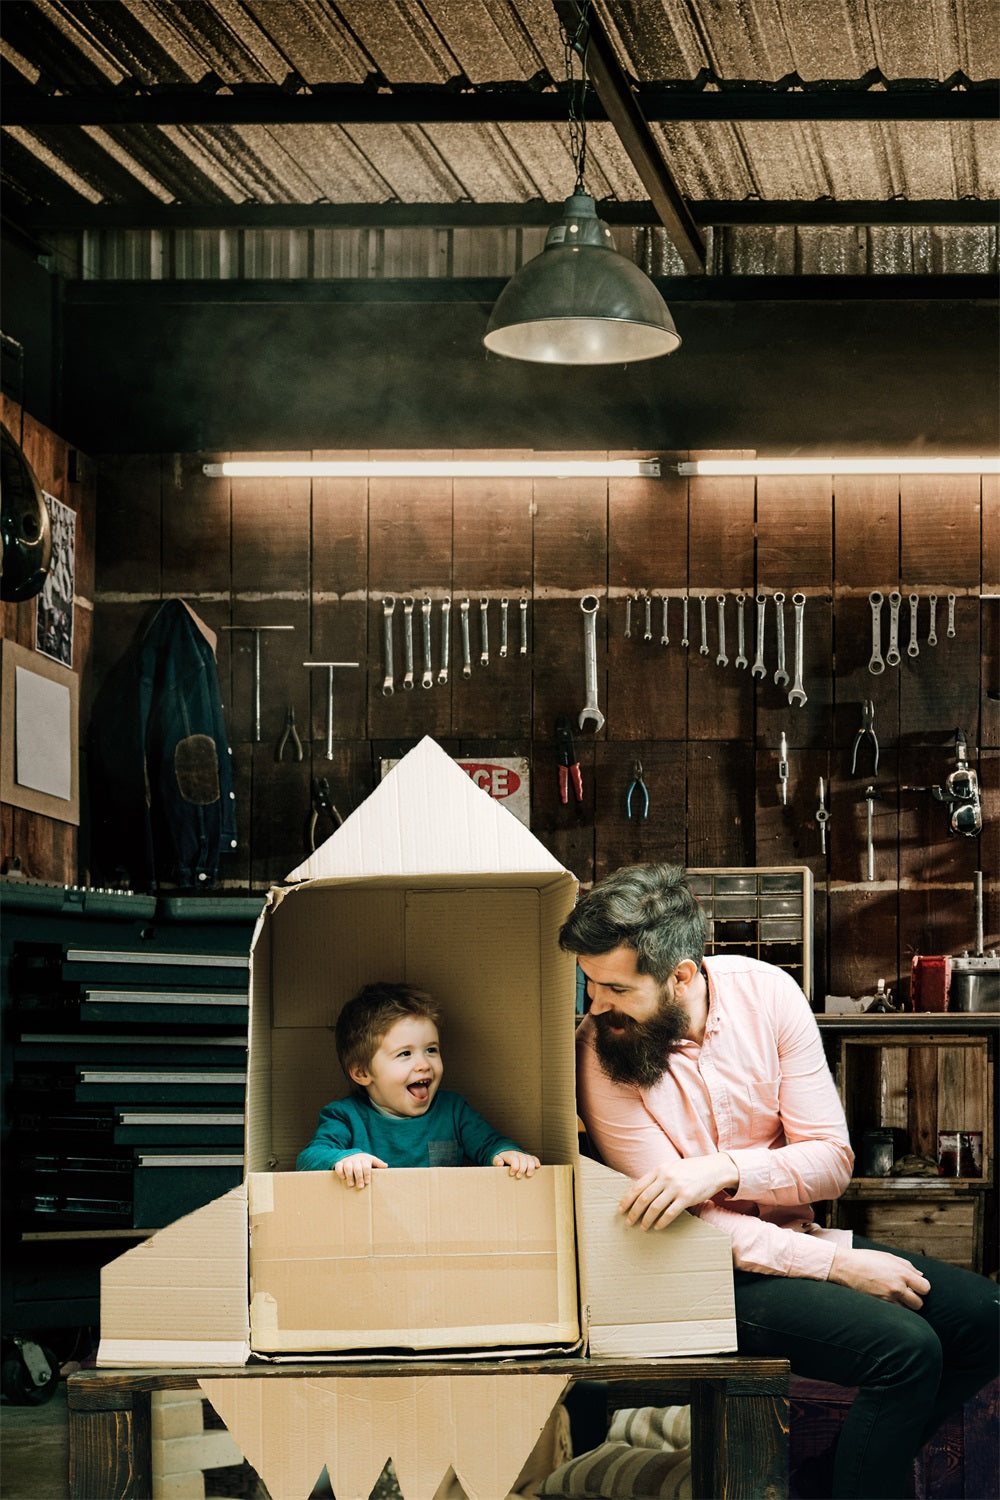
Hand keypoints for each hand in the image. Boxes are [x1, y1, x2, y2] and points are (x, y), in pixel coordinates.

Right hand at [334, 1152, 387, 1188]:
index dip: (367, 1174)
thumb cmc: (363, 1161)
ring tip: (351, 1184)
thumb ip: (377, 1163)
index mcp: (364, 1159)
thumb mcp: (371, 1160)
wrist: (351, 1155)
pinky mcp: (339, 1163)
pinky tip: (342, 1178)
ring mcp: (347, 1161)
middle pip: (357, 1168)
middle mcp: (355, 1159)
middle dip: (359, 1177)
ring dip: (349, 1176)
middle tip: (360, 1186)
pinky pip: (338, 1166)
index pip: (366, 1166)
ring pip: (348, 1167)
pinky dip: (340, 1172)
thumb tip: (386, 1166)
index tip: (367, 1182)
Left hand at [493, 1150, 539, 1178]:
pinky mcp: (528, 1157)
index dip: (514, 1167)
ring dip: (531, 1167)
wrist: (505, 1151)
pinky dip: (536, 1162)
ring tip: (529, 1175)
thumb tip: (500, 1163)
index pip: (514, 1159)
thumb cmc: (501, 1157)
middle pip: (523, 1159)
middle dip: (522, 1169)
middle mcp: (518, 1154)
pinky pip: (534, 1158)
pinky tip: (537, 1167)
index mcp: (510, 1155)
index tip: (512, 1174)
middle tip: (519, 1177)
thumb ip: (496, 1161)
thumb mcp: (496, 1158)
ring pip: (530, 1159)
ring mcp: (524, 1155)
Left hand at [618, 1154, 739, 1230]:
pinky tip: (658, 1227)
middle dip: (634, 1212)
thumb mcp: (671, 1168)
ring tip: (642, 1227)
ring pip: (655, 1207)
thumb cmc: (691, 1170)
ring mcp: (676, 1187)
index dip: (627, 1199)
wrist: (714, 1169)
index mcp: (659, 1169)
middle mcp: (665, 1177)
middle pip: (643, 1198)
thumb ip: (657, 1177)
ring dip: (646, 1219)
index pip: (637, 1186)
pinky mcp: (687, 1197)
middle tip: (628, 1222)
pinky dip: (662, 1222)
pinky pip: (670, 1213)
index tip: (620, 1209)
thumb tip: (642, 1192)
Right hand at [829, 1246, 929, 1308]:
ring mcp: (888, 1298)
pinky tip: (888, 1300)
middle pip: (919, 1303)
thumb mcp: (889, 1257)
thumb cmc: (866, 1259)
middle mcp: (897, 1287)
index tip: (915, 1286)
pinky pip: (895, 1312)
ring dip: (905, 1306)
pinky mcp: (879, 1305)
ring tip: (896, 1297)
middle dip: (914, 1299)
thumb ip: (907, 1266)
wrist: (844, 1267)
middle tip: (906, 1293)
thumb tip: (921, 1275)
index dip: (922, 1287)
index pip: (925, 1288)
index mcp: (901, 1273)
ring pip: (908, 1311)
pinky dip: (895, 1309)